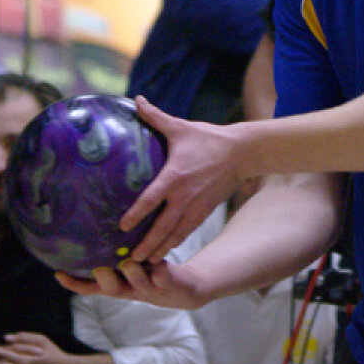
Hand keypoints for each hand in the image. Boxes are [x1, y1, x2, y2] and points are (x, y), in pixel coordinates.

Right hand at [57, 258, 210, 310]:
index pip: (90, 287)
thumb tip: (95, 220)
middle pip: (111, 290)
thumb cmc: (151, 269)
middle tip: (99, 268)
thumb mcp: (130, 260)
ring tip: (129, 260)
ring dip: (133, 272)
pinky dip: (160, 270)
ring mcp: (149, 289)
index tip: (57, 273)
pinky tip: (160, 262)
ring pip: (137, 283)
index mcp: (117, 284)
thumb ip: (114, 249)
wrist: (185, 288)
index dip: (74, 283)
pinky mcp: (167, 285)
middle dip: (104, 279)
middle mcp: (129, 290)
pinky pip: (162, 278)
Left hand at [119, 97, 246, 262]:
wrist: (242, 152)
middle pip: (163, 227)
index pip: (152, 199)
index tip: (122, 226)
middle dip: (147, 245)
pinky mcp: (205, 211)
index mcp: (175, 176)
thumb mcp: (180, 127)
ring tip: (145, 264)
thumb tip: (137, 99)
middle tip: (131, 260)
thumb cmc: (208, 138)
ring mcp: (196, 207)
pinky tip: (164, 253)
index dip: (136, 214)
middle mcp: (184, 196)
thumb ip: (155, 116)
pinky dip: (175, 243)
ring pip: (176, 235)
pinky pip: (187, 232)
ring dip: (160, 250)